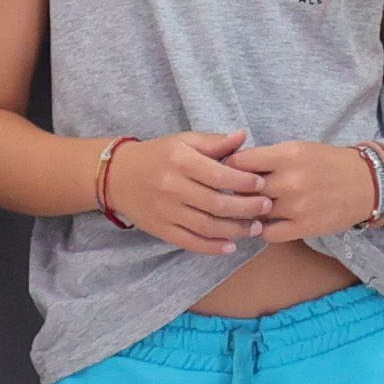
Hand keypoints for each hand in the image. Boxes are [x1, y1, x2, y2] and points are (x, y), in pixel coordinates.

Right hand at [103, 128, 280, 253]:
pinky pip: (190, 242)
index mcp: (180, 161)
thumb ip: (214, 142)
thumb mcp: (183, 141)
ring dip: (235, 230)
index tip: (261, 184)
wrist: (117, 176)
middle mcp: (172, 187)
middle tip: (266, 208)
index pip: (219, 175)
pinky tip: (230, 246)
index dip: (244, 182)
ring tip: (255, 228)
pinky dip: (212, 247)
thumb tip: (243, 137)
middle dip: (246, 208)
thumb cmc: (158, 155)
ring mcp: (166, 211)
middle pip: (216, 203)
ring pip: (206, 226)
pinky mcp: (161, 229)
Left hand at [242, 141, 383, 243]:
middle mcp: (290, 181)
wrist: (367, 183)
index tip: (230, 172)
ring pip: (254, 213)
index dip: (230, 168)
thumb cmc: (328, 163)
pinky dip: (264, 229)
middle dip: (237, 191)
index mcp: (288, 155)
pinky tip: (269, 222)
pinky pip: (268, 234)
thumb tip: (232, 165)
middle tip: (237, 192)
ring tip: (255, 207)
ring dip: (251, 212)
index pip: (240, 163)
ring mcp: (296, 206)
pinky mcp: (303, 228)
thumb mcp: (298, 149)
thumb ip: (268, 157)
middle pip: (243, 190)